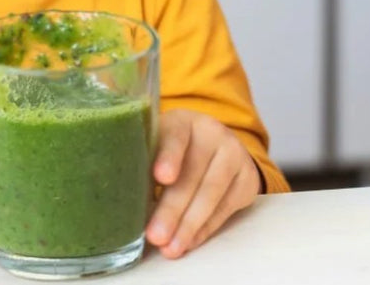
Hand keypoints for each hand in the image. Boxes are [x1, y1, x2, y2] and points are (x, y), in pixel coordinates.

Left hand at [145, 109, 260, 257]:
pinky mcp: (247, 179)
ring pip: (211, 193)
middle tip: (155, 236)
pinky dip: (205, 229)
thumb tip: (122, 206)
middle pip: (192, 173)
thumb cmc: (172, 151)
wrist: (214, 147)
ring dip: (189, 225)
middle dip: (172, 209)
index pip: (176, 136)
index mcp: (182, 121)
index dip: (169, 157)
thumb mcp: (156, 147)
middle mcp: (212, 132)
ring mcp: (234, 154)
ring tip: (170, 248)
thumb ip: (142, 166)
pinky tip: (189, 242)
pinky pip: (226, 208)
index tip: (160, 178)